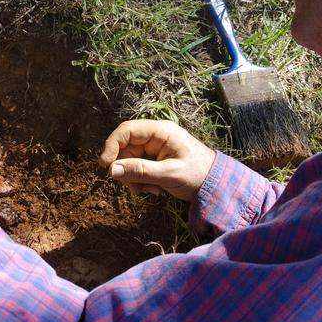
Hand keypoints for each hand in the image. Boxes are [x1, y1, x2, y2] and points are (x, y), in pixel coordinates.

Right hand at [98, 119, 215, 200]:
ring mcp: (155, 148)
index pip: (127, 130)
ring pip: (130, 161)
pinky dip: (141, 181)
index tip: (105, 165)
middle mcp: (156, 137)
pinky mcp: (156, 160)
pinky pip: (138, 168)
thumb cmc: (197, 175)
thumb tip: (113, 171)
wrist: (216, 185)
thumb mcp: (169, 174)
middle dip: (126, 169)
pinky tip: (155, 190)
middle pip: (126, 148)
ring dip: (134, 178)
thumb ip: (141, 171)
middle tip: (134, 187)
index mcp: (161, 132)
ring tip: (149, 190)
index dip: (112, 145)